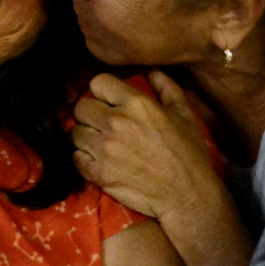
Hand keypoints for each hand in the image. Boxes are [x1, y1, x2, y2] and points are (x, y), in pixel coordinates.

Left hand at [71, 71, 216, 220]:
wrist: (186, 194)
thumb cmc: (189, 153)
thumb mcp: (184, 114)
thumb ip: (166, 88)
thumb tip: (152, 71)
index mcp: (136, 104)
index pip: (97, 82)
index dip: (103, 92)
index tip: (110, 101)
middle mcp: (116, 122)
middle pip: (81, 107)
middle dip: (91, 114)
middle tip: (103, 124)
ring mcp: (104, 149)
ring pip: (75, 132)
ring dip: (86, 137)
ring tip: (101, 144)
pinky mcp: (97, 172)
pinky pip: (75, 157)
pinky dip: (84, 158)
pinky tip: (99, 161)